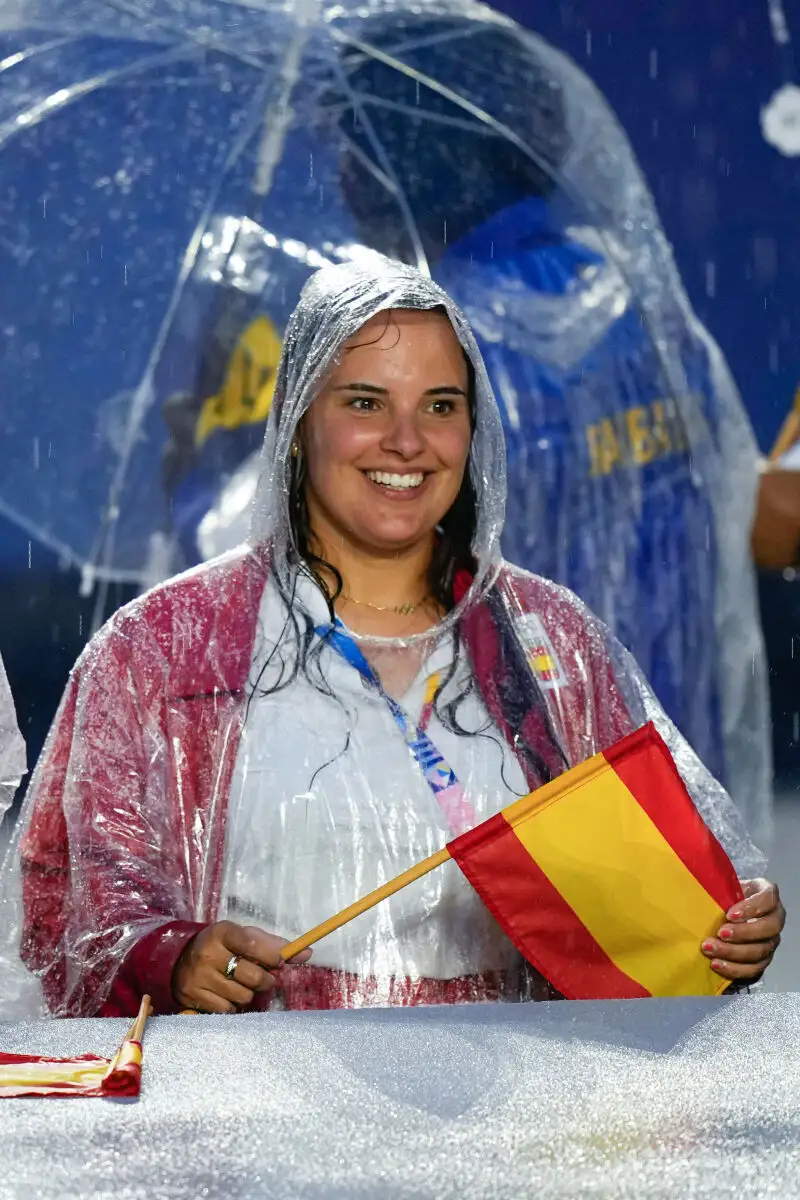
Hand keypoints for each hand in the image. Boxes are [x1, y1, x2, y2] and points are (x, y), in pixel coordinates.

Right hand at [172, 920, 311, 1012]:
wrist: (180, 959)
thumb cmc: (223, 946)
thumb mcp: (245, 937)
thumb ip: (275, 945)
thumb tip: (307, 953)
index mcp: (222, 932)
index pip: (253, 943)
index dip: (272, 956)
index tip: (278, 961)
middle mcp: (208, 954)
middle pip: (253, 976)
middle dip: (264, 979)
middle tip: (261, 977)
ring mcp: (199, 977)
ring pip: (243, 996)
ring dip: (248, 993)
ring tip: (239, 984)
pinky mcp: (193, 997)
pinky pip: (228, 1010)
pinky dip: (232, 1005)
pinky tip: (225, 994)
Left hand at [702, 879, 784, 982]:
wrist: (724, 912)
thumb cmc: (725, 896)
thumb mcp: (724, 886)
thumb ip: (719, 887)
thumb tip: (696, 888)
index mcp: (768, 895)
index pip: (768, 899)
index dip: (751, 908)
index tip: (730, 914)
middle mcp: (775, 918)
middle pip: (769, 928)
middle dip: (744, 933)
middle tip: (720, 933)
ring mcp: (771, 941)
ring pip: (760, 951)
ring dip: (733, 952)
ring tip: (710, 949)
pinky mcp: (762, 960)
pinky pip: (753, 969)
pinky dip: (734, 968)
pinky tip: (716, 964)